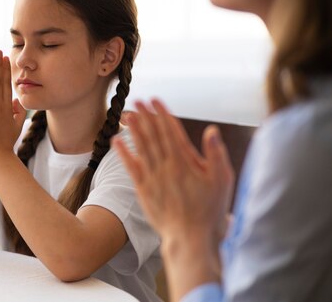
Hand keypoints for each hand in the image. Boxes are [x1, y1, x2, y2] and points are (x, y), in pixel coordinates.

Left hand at [111, 99, 233, 244]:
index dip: (162, 114)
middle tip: (138, 100)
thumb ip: (216, 154)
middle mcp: (166, 166)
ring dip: (134, 130)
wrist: (190, 238)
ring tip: (127, 114)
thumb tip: (211, 130)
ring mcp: (153, 178)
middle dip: (146, 116)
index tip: (155, 100)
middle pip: (154, 135)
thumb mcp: (222, 180)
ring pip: (141, 148)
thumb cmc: (210, 210)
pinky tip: (116, 141)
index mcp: (185, 161)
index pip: (171, 131)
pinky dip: (123, 153)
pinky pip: (131, 167)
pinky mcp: (143, 190)